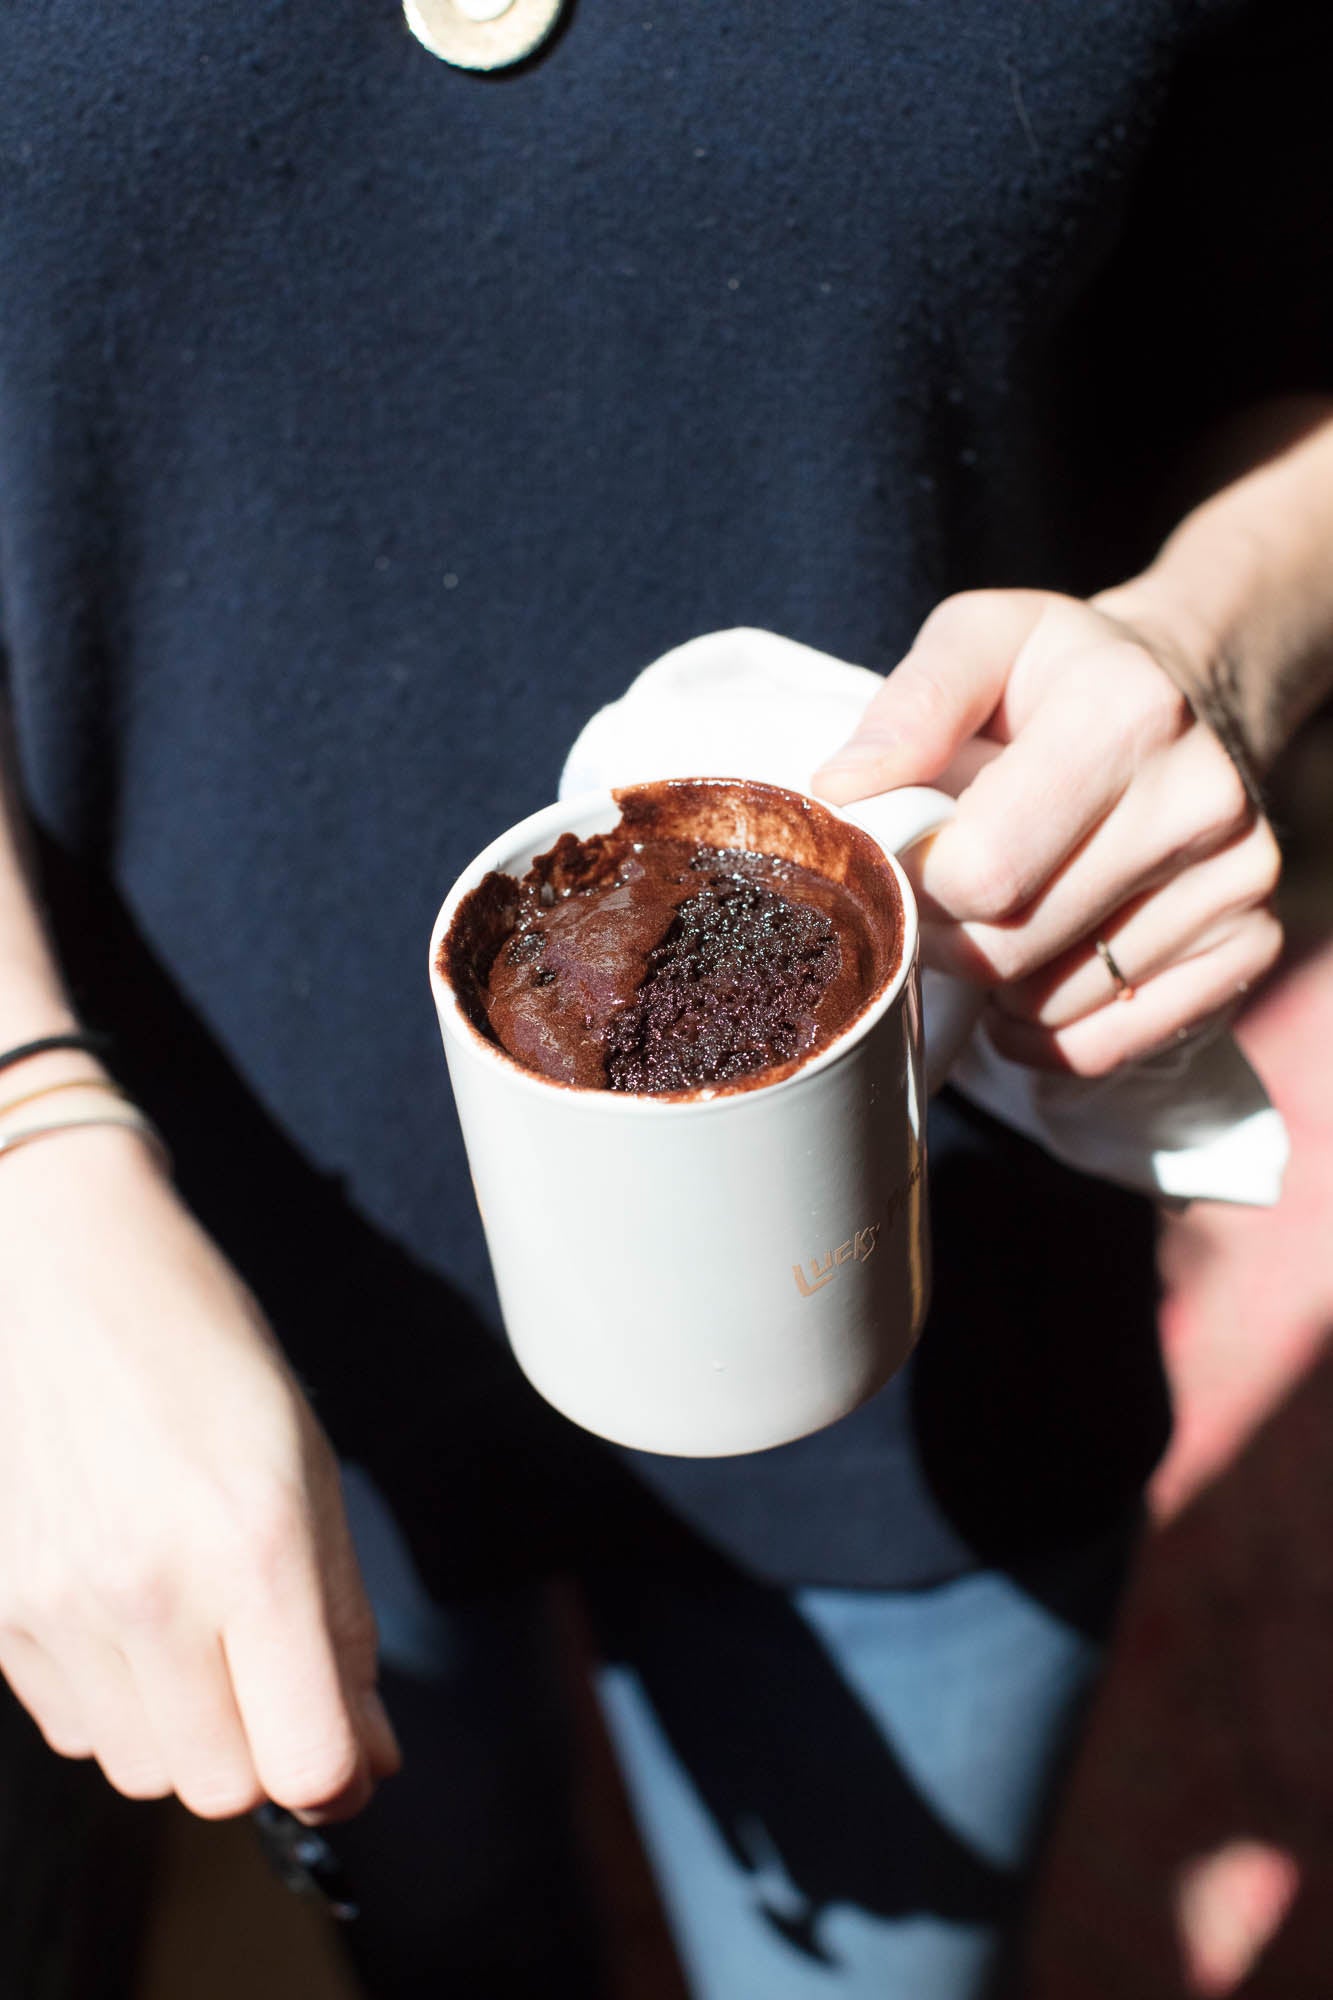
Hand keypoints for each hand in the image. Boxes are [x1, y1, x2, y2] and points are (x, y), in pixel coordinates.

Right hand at [0, 1122, 400, 1818]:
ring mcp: (61, 1605)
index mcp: (255, 1545)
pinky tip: (132, 1607)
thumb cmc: (206, 1356)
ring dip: (189, 1729)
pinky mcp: (0, 1609)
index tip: (352, 1746)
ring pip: (142, 1770)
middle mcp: (151, 1588)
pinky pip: (73, 1727)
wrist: (69, 1273)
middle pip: (220, 1786)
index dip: (343, 1770)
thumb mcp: (310, 1471)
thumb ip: (343, 1624)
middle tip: (273, 1670)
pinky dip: (117, 1696)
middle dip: (263, 1748)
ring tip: (198, 1623)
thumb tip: (368, 1755)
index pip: (305, 1759)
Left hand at [813, 590, 1282, 1073]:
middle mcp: (1201, 801)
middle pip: (1010, 948)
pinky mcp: (1250, 947)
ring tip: (1004, 913)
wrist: (1186, 698)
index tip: (909, 858)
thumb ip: (912, 704)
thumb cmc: (1058, 679)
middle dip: (948, 935)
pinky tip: (1040, 969)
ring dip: (997, 985)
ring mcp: (1236, 882)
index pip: (982, 870)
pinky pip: (1103, 1048)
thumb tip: (845, 792)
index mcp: (1128, 713)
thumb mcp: (981, 640)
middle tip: (943, 896)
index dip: (917, 883)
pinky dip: (1045, 1033)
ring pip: (1049, 1008)